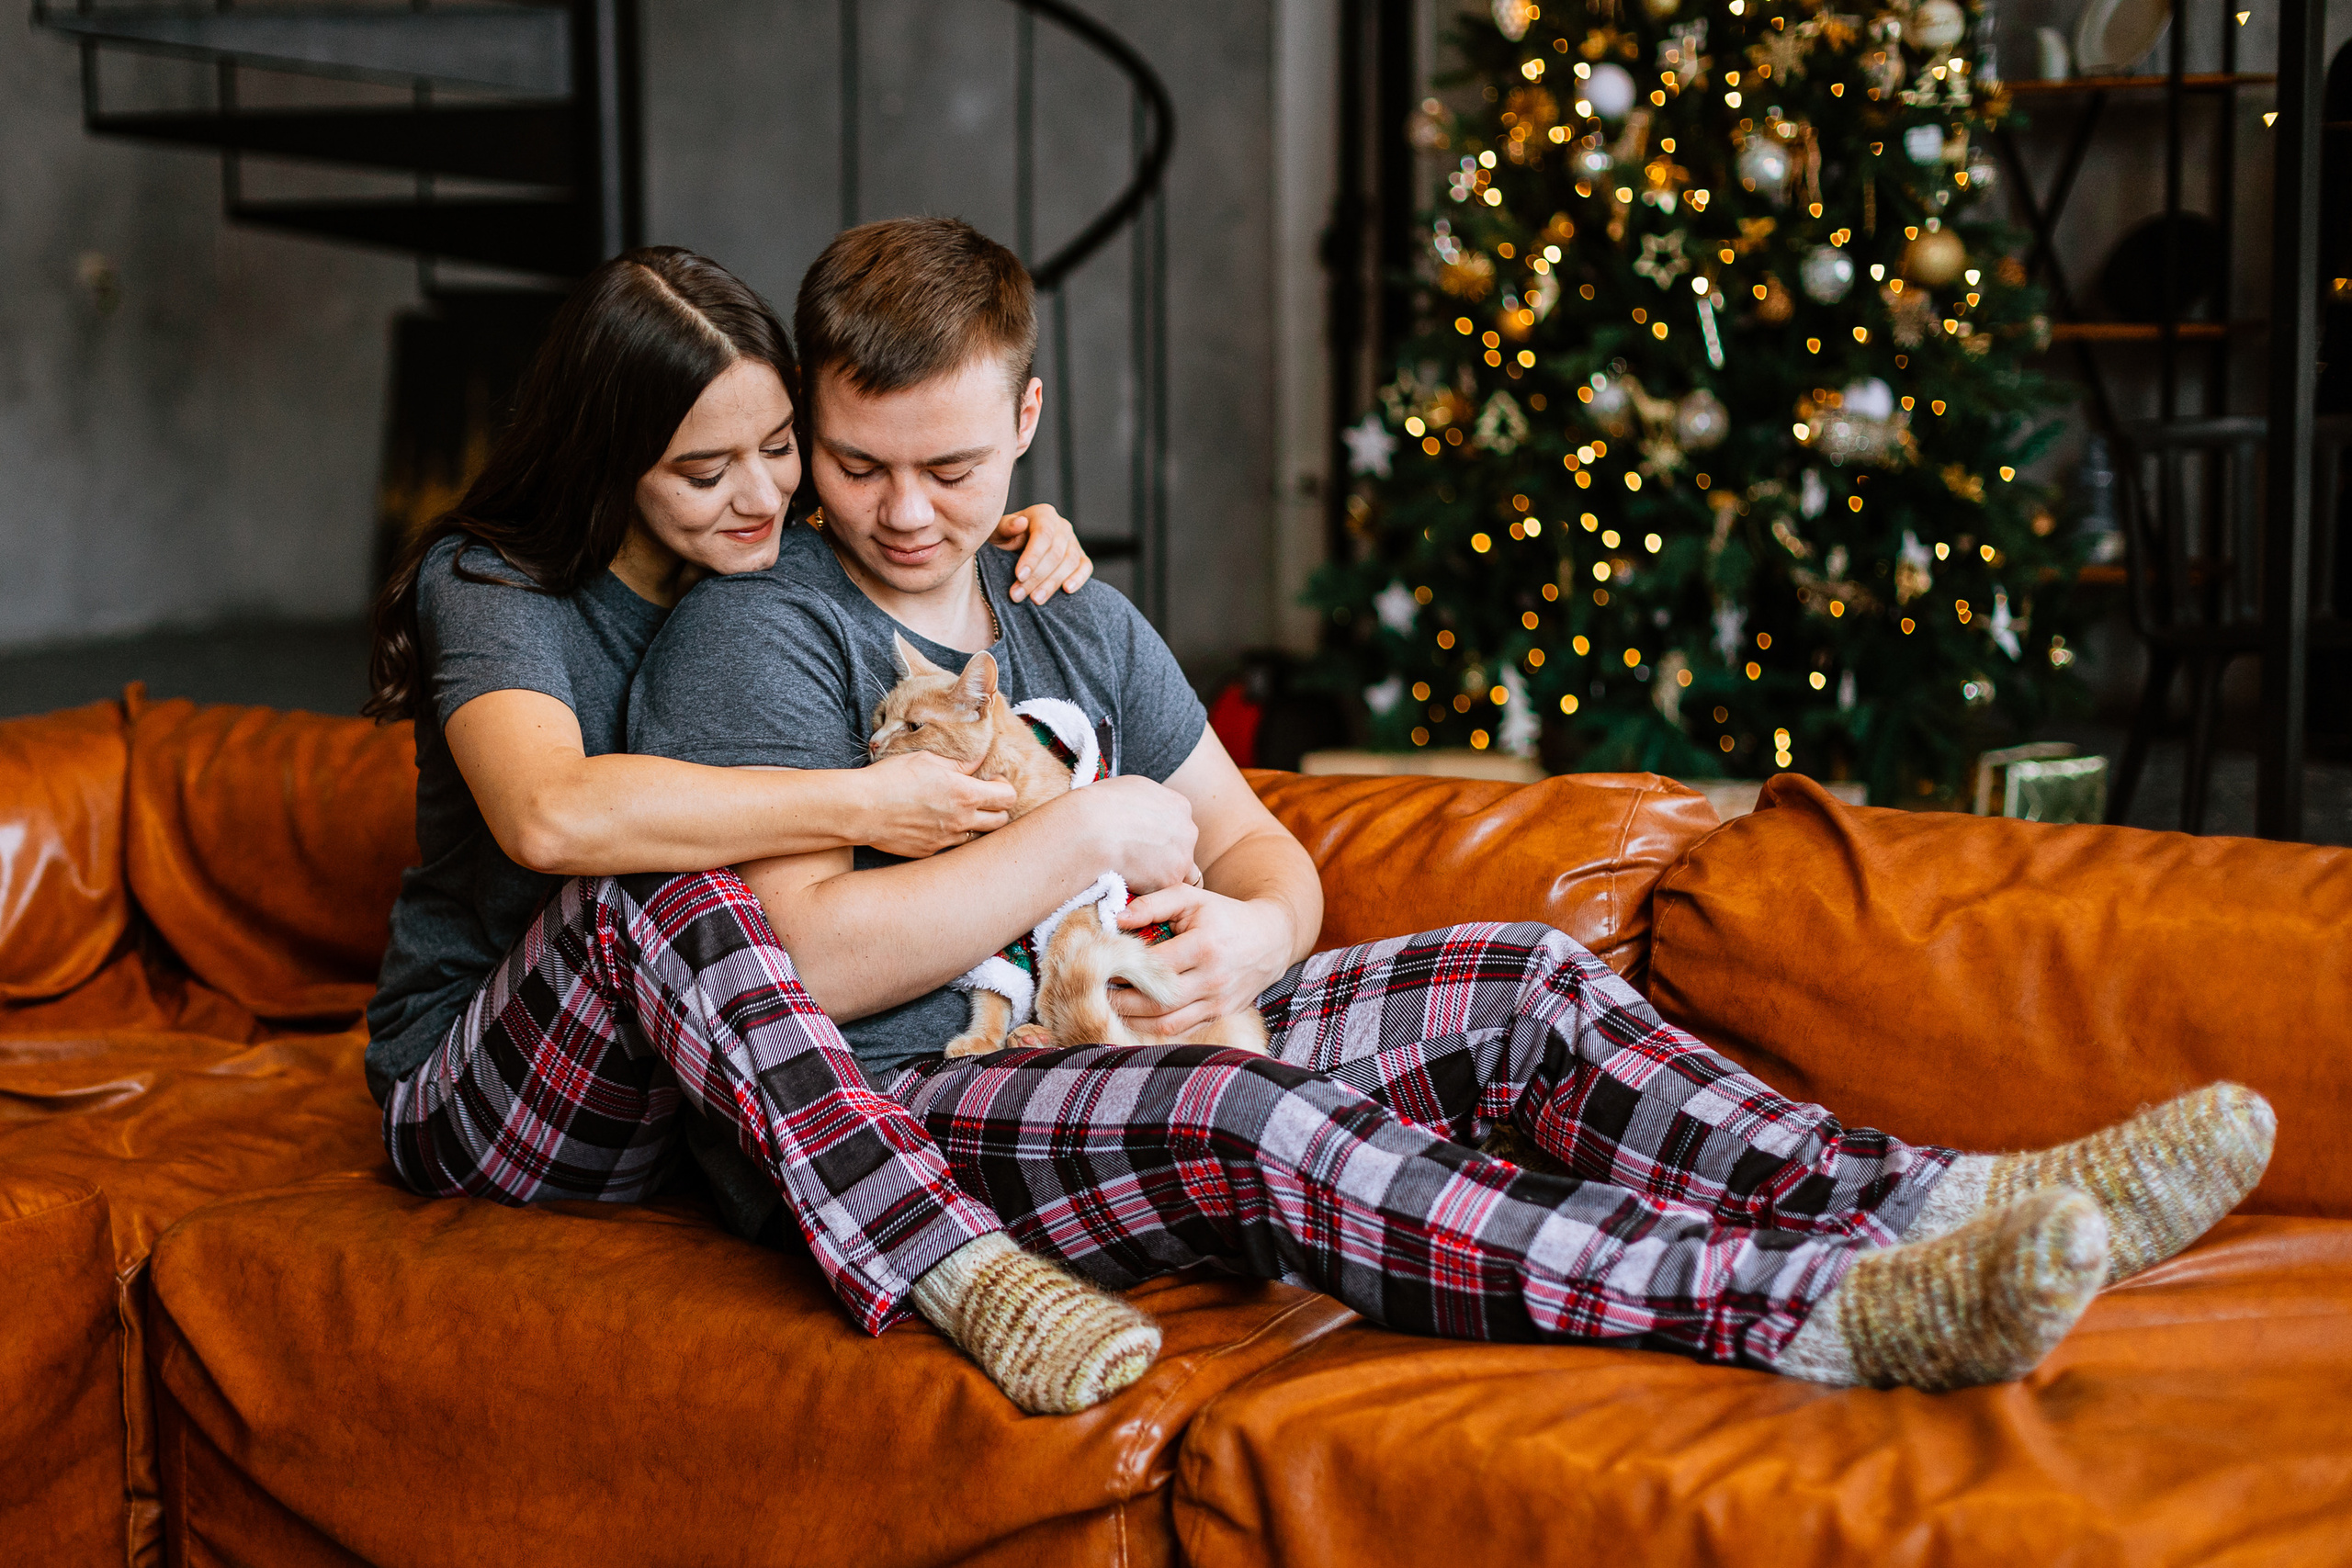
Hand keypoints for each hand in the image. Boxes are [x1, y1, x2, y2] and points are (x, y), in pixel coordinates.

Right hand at [858, 751, 1015, 857]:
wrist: (862, 809)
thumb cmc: (892, 778)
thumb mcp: (928, 759)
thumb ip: (959, 763)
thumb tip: (978, 761)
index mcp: (965, 794)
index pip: (1008, 797)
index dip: (1004, 787)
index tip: (991, 781)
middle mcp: (961, 821)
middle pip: (1001, 821)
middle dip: (997, 808)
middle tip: (981, 797)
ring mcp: (947, 840)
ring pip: (977, 836)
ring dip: (974, 823)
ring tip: (956, 809)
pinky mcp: (931, 851)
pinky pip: (951, 844)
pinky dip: (950, 834)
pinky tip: (934, 821)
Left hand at [991, 504, 1094, 601]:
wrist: (1013, 546)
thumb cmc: (1004, 538)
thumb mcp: (998, 531)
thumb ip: (1006, 526)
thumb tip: (1021, 523)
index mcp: (1043, 514)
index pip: (1043, 535)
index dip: (1032, 557)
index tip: (1019, 576)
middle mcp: (1062, 526)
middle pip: (1055, 553)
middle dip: (1036, 577)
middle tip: (1018, 595)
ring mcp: (1073, 541)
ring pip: (1069, 563)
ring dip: (1052, 584)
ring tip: (1035, 599)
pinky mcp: (1081, 557)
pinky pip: (1085, 567)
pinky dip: (1078, 579)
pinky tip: (1066, 590)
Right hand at [1061, 775, 1198, 892]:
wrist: (1092, 830)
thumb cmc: (1100, 805)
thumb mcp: (1129, 788)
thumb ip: (1145, 801)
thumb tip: (1135, 805)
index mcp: (1178, 806)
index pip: (1179, 826)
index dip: (1162, 837)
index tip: (1144, 843)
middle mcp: (1187, 831)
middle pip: (1183, 849)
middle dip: (1167, 857)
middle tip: (1140, 863)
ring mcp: (1182, 858)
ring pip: (1182, 873)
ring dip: (1163, 877)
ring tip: (1136, 879)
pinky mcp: (1169, 881)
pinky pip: (1164, 891)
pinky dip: (1150, 891)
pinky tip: (1131, 887)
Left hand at [1108, 884, 1293, 1039]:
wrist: (1271, 938)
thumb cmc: (1224, 915)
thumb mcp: (1190, 898)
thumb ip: (1151, 905)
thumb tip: (1115, 919)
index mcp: (1203, 946)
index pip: (1153, 966)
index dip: (1123, 969)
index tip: (1101, 966)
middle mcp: (1212, 978)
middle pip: (1156, 1001)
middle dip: (1121, 1000)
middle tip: (1096, 991)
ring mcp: (1218, 1001)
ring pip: (1167, 1022)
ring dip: (1134, 1019)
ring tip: (1111, 1006)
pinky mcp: (1221, 1014)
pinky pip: (1182, 1029)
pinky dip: (1155, 1027)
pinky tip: (1136, 1017)